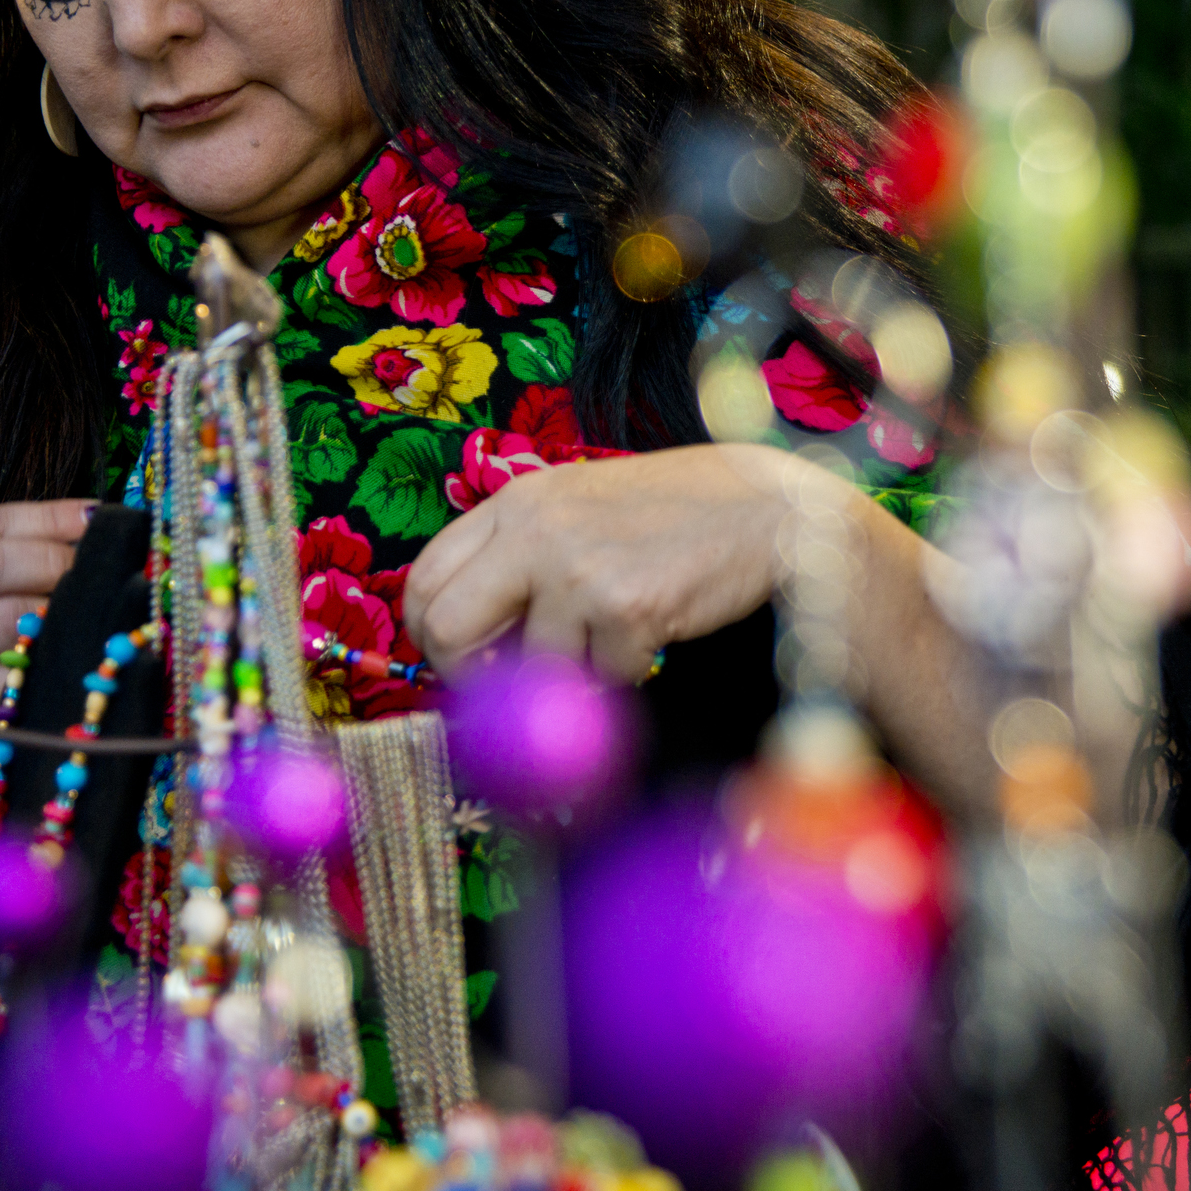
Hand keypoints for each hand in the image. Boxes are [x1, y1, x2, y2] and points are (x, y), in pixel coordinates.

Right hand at [0, 499, 90, 849]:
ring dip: (59, 618)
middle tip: (103, 573)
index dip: (47, 518)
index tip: (98, 518)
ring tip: (92, 619)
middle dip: (56, 562)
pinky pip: (8, 680)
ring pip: (4, 621)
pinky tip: (69, 667)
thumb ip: (4, 565)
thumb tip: (90, 527)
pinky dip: (46, 671)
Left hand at [405, 444, 810, 682]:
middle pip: (447, 628)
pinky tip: (657, 625)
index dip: (430, 633)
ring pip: (534, 669)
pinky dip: (627, 667)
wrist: (765, 507)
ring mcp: (578, 570)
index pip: (425, 578)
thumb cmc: (672, 512)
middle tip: (503, 687)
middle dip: (467, 675)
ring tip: (617, 629)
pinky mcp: (626, 609)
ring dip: (575, 669)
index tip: (458, 658)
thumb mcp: (578, 507)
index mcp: (517, 502)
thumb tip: (464, 639)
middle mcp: (535, 530)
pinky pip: (601, 677)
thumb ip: (519, 555)